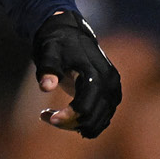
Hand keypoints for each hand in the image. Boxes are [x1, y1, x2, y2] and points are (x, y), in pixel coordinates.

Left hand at [31, 11, 120, 137]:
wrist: (70, 33)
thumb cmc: (57, 44)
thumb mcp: (48, 53)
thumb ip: (47, 70)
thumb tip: (46, 87)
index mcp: (96, 74)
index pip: (84, 107)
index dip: (66, 117)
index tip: (45, 116)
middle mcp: (110, 84)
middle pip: (92, 118)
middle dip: (68, 123)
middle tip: (45, 115)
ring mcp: (114, 90)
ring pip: (98, 122)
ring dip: (75, 125)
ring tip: (52, 114)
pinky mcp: (112, 95)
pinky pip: (102, 119)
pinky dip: (85, 124)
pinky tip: (66, 118)